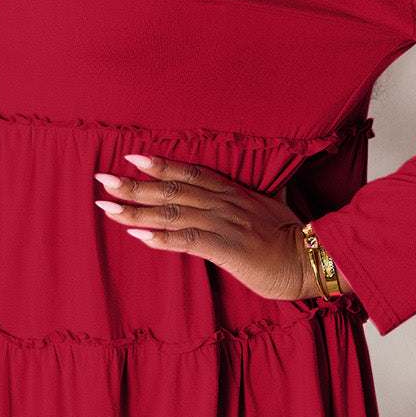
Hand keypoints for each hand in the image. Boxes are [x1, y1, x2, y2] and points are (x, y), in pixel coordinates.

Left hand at [93, 150, 333, 302]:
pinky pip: (188, 240)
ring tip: (107, 208)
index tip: (131, 157)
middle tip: (102, 180)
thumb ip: (262, 197)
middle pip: (172, 190)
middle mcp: (224, 204)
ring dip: (137, 211)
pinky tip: (137, 236)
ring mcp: (224, 224)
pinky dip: (161, 237)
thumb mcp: (274, 208)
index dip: (161, 165)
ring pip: (173, 213)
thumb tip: (266, 189)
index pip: (191, 173)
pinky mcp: (226, 248)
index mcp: (234, 193)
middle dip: (135, 186)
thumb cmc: (294, 237)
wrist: (313, 259)